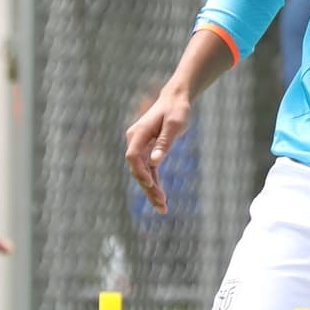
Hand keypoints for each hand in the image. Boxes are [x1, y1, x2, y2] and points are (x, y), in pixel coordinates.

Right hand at [125, 89, 192, 213]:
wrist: (176, 100)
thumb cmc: (176, 110)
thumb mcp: (174, 125)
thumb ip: (164, 143)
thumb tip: (155, 162)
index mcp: (138, 133)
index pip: (132, 156)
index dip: (139, 171)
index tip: (151, 183)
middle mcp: (135, 141)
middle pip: (137, 169)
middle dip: (148, 187)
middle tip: (161, 204)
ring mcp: (140, 147)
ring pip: (143, 173)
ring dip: (151, 190)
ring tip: (162, 208)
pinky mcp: (148, 152)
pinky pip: (150, 171)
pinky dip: (155, 184)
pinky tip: (161, 200)